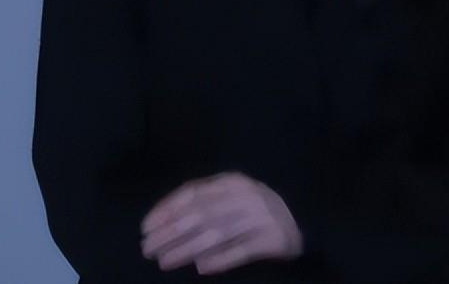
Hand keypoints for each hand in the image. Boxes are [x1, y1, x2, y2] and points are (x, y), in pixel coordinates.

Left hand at [140, 171, 303, 274]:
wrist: (303, 218)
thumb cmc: (256, 209)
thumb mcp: (232, 196)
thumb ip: (205, 203)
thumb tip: (165, 222)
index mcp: (230, 181)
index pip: (192, 193)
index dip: (166, 209)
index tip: (145, 227)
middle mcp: (244, 195)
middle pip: (200, 214)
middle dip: (170, 232)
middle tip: (147, 249)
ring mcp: (259, 216)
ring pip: (216, 233)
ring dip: (186, 248)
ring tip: (164, 261)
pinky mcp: (272, 239)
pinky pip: (242, 250)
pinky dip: (220, 259)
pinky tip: (201, 267)